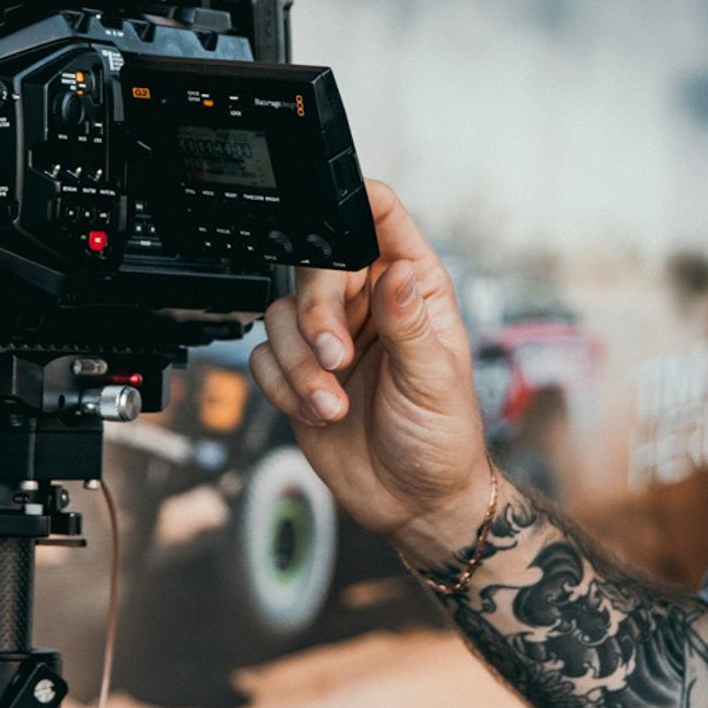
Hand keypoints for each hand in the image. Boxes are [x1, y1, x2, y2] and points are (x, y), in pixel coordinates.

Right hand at [248, 179, 491, 563]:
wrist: (413, 502)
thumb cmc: (443, 438)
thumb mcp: (435, 378)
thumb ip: (409, 323)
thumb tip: (396, 271)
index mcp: (411, 289)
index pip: (381, 222)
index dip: (356, 206)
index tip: (338, 219)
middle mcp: (367, 305)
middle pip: (315, 266)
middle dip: (316, 312)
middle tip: (334, 354)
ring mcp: (329, 337)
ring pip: (281, 313)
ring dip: (300, 364)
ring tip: (333, 400)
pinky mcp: (298, 372)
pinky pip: (264, 357)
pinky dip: (284, 387)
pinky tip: (318, 410)